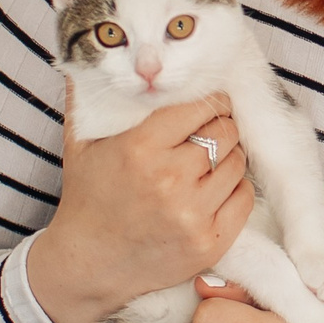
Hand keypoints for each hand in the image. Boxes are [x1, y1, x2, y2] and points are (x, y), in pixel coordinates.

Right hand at [26, 93, 251, 322]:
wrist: (88, 264)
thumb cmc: (87, 200)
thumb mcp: (79, 144)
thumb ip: (86, 98)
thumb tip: (83, 58)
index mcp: (140, 148)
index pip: (200, 107)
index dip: (209, 102)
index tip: (208, 105)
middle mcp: (170, 180)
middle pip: (224, 133)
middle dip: (220, 128)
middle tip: (210, 132)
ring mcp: (192, 214)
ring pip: (237, 163)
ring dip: (228, 158)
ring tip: (208, 162)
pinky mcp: (209, 242)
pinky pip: (244, 198)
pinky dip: (235, 189)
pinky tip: (214, 189)